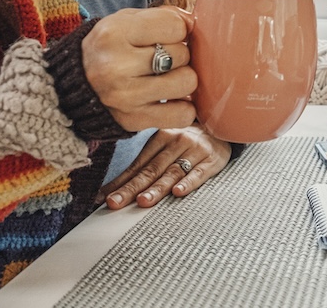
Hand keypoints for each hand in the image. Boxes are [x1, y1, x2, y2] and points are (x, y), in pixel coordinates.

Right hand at [82, 5, 197, 130]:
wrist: (76, 85)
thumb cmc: (110, 48)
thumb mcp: (126, 21)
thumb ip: (163, 16)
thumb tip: (193, 23)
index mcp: (114, 33)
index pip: (176, 27)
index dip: (178, 30)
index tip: (167, 36)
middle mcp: (116, 66)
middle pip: (182, 54)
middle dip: (179, 55)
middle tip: (162, 58)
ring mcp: (125, 97)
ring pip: (187, 82)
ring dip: (182, 79)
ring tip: (166, 77)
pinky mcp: (134, 121)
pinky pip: (183, 114)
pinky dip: (183, 107)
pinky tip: (170, 99)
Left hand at [99, 126, 232, 208]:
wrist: (224, 123)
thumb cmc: (188, 140)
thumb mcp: (166, 144)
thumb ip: (144, 165)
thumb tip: (111, 191)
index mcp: (161, 137)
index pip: (138, 165)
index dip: (120, 182)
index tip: (103, 199)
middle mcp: (177, 141)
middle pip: (152, 169)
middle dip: (132, 188)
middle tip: (115, 203)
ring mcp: (195, 150)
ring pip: (173, 172)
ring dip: (157, 188)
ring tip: (143, 201)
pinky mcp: (213, 159)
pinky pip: (200, 172)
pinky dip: (189, 182)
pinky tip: (179, 192)